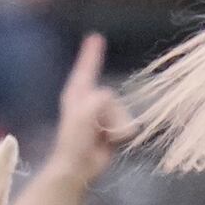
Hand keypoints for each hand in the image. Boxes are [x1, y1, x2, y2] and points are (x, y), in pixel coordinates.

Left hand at [40, 34, 131, 182]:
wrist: (78, 167)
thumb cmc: (74, 140)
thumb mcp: (83, 116)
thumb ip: (98, 101)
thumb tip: (109, 97)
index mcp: (77, 94)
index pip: (86, 69)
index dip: (91, 54)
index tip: (95, 37)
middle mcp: (90, 101)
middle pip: (112, 97)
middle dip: (109, 116)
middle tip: (96, 133)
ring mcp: (102, 115)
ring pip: (124, 112)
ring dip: (115, 127)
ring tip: (101, 139)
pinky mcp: (113, 128)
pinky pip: (129, 125)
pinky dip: (121, 135)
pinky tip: (109, 143)